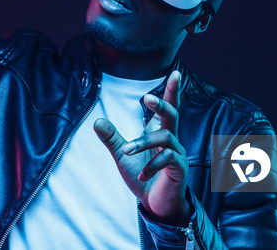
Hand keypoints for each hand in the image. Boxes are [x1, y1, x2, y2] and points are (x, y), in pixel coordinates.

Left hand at [94, 70, 190, 222]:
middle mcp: (172, 140)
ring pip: (165, 138)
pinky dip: (151, 166)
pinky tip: (141, 175)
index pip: (168, 108)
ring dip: (143, 143)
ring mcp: (177, 154)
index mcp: (160, 132)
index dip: (172, 91)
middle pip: (172, 115)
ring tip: (125, 150)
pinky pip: (168, 160)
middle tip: (146, 97)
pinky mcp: (179, 170)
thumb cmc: (143, 177)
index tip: (175, 73)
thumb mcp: (122, 156)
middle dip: (161, 104)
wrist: (155, 205)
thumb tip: (97, 121)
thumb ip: (112, 138)